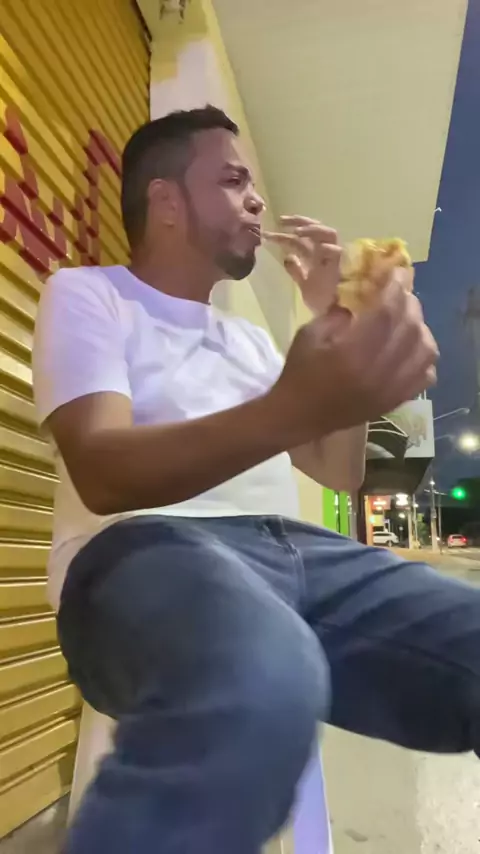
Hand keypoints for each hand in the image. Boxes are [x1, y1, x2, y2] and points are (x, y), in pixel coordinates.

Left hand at [264, 215, 341, 315]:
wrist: (333, 318)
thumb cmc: (322, 302)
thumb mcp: (305, 284)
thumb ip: (297, 271)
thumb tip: (287, 257)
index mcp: (318, 256)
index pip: (304, 236)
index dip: (289, 229)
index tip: (272, 228)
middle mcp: (327, 254)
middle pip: (317, 228)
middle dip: (300, 221)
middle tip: (281, 221)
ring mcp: (335, 259)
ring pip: (329, 234)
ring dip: (312, 229)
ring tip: (296, 231)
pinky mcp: (341, 268)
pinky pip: (337, 252)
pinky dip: (326, 247)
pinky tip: (312, 247)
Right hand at [270, 277, 437, 443]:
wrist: (297, 416)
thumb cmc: (299, 373)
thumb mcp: (310, 333)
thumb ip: (339, 313)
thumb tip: (365, 297)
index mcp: (351, 354)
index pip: (386, 313)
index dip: (395, 288)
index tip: (396, 271)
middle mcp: (377, 373)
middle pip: (410, 329)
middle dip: (409, 304)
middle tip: (400, 292)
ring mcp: (390, 390)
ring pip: (425, 352)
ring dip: (420, 329)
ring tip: (407, 320)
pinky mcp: (395, 401)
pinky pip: (425, 376)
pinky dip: (423, 357)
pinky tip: (411, 348)